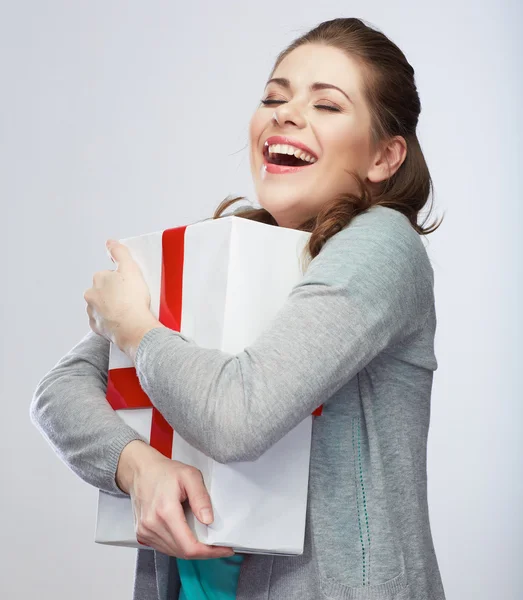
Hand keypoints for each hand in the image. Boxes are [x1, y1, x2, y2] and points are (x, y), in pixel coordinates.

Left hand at [84, 240, 152, 346]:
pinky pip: (105, 322)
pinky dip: (113, 321)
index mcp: (98, 280)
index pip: (110, 275)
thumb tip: (110, 242)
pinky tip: (124, 321)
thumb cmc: (132, 300)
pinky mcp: (98, 327)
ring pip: (104, 306)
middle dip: (116, 293)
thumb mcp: (130, 268)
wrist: (133, 328)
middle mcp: (91, 296)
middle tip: (132, 298)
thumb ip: (119, 252)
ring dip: (114, 307)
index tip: (132, 286)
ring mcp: (93, 313)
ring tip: (129, 311)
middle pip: (105, 291)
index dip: (123, 279)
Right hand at [116, 440, 234, 558]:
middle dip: (204, 552)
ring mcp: (145, 531)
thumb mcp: (190, 476)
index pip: (189, 546)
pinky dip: (179, 545)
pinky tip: (187, 535)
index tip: (224, 549)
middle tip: (218, 545)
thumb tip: (208, 520)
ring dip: (191, 549)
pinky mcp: (142, 534)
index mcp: (165, 511)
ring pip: (174, 552)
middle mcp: (152, 525)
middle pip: (183, 552)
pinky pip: (164, 547)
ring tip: (205, 539)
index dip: (209, 552)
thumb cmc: (165, 472)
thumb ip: (201, 498)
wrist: (141, 471)